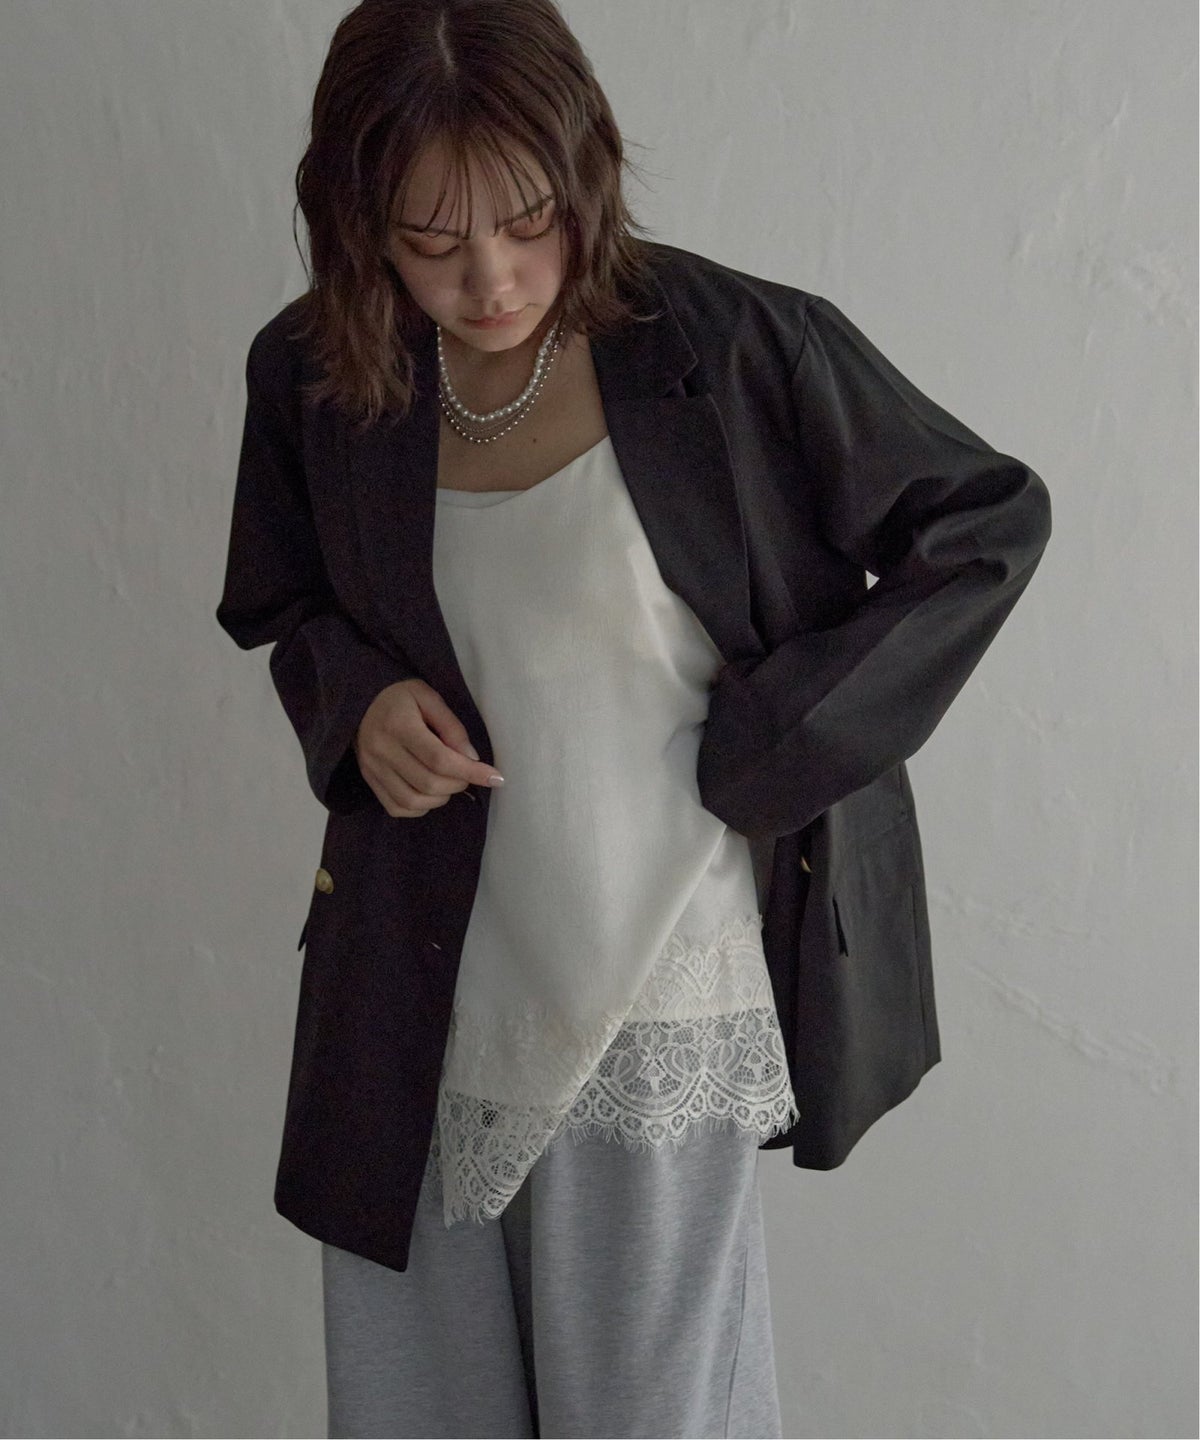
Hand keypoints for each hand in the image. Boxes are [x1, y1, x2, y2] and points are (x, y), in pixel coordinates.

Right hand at [353, 678, 503, 817]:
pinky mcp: (369, 780)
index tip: (496, 778)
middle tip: (467, 772)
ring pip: (413, 801)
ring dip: (441, 797)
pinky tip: (430, 792)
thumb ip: (452, 727)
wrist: (359, 700)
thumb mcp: (429, 697)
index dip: (471, 772)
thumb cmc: (400, 696)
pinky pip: (397, 808)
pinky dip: (420, 808)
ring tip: (449, 781)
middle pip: (428, 783)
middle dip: (458, 783)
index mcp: (398, 725)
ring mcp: (372, 769)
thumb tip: (471, 759)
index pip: (439, 759)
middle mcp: (381, 750)